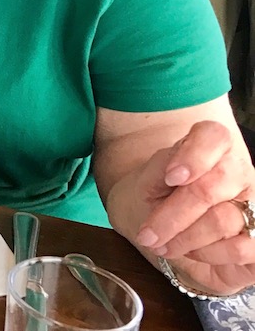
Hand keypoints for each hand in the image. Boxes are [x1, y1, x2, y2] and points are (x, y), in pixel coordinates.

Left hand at [131, 121, 254, 294]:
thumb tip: (176, 174)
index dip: (194, 156)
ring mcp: (254, 204)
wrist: (167, 232)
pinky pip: (242, 249)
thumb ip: (160, 168)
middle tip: (147, 236)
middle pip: (209, 189)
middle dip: (173, 216)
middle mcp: (238, 172)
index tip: (170, 177)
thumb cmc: (156, 198)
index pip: (213, 136)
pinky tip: (192, 252)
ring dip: (185, 239)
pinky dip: (209, 255)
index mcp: (211, 147)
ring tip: (164, 245)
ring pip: (223, 221)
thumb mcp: (147, 180)